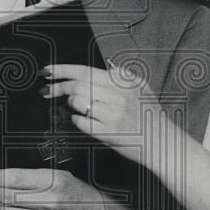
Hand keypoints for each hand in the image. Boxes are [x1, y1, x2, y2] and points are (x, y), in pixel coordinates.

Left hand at [42, 63, 165, 163]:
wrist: (162, 144)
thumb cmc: (150, 116)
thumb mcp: (142, 87)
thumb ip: (123, 74)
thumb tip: (105, 66)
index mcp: (123, 81)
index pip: (85, 70)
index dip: (62, 69)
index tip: (46, 71)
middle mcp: (118, 95)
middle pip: (77, 84)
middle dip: (57, 86)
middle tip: (46, 90)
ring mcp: (113, 114)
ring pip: (78, 101)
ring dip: (71, 104)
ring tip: (74, 107)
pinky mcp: (109, 133)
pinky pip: (82, 122)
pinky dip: (77, 120)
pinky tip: (83, 120)